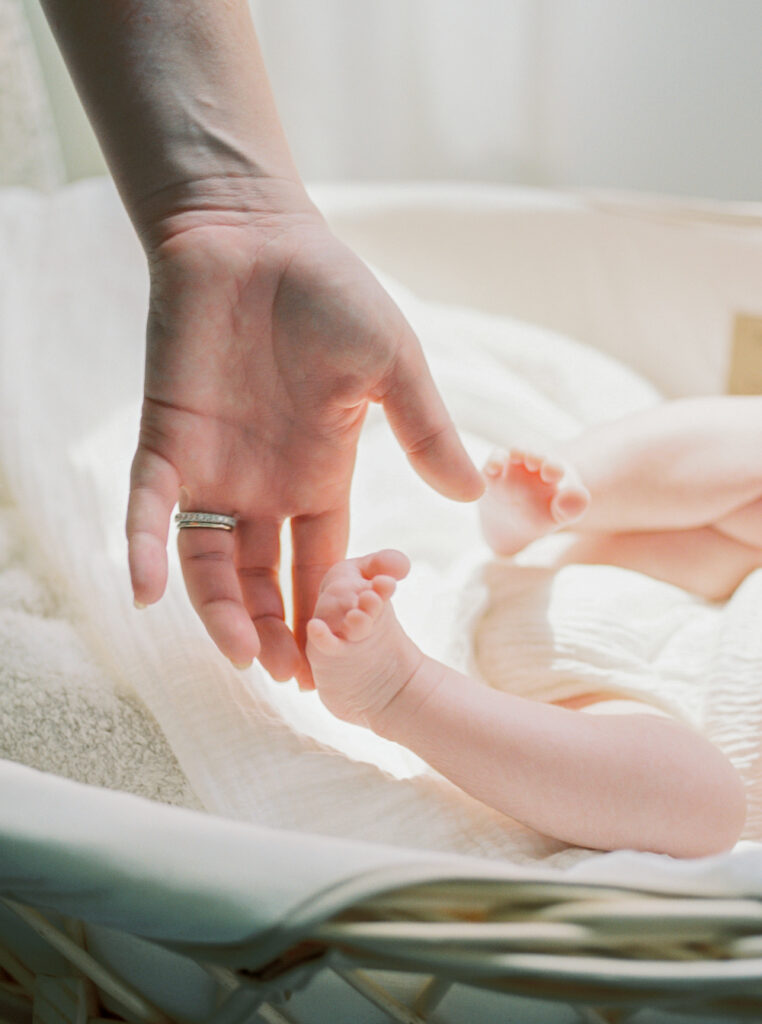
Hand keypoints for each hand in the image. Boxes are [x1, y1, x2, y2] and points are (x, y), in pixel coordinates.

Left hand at [126, 189, 482, 685]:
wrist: (256, 236)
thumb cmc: (332, 295)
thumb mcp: (394, 368)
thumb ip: (427, 431)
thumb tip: (474, 494)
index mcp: (319, 476)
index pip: (323, 563)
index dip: (332, 612)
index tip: (344, 665)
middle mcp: (264, 486)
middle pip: (265, 578)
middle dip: (280, 630)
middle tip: (300, 681)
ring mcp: (213, 468)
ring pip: (209, 562)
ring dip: (223, 611)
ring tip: (248, 657)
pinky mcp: (166, 439)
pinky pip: (148, 508)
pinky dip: (144, 549)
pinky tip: (148, 592)